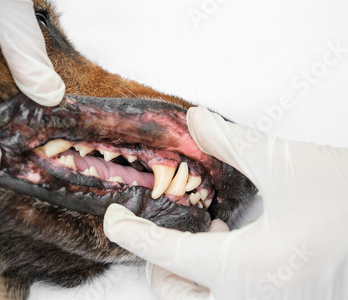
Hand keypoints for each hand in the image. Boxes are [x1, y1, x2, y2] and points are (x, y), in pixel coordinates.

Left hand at [104, 107, 347, 298]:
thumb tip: (194, 119)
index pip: (165, 256)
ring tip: (208, 232)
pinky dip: (215, 282)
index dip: (130, 234)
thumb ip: (230, 143)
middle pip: (177, 297)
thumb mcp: (286, 162)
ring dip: (187, 276)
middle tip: (169, 226)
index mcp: (251, 269)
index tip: (115, 217)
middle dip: (160, 266)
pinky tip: (235, 245)